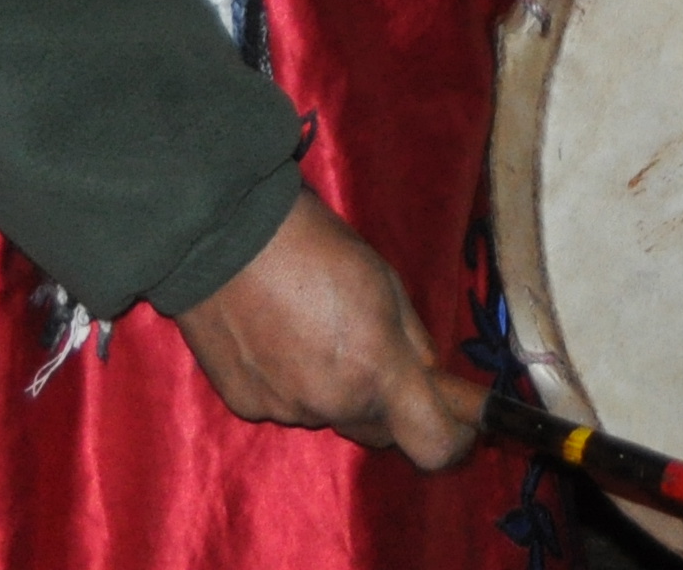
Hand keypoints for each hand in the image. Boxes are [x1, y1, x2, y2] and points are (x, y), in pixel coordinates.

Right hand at [175, 192, 490, 464]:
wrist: (223, 237)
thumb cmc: (316, 247)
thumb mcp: (385, 282)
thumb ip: (414, 342)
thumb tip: (428, 377)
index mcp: (377, 371)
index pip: (433, 445)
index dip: (454, 439)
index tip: (459, 420)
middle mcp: (332, 403)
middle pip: (380, 433)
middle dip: (391, 405)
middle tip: (379, 354)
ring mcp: (285, 409)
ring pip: (330, 415)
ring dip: (337, 390)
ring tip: (313, 330)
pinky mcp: (246, 404)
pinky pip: (287, 406)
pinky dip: (292, 384)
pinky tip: (277, 337)